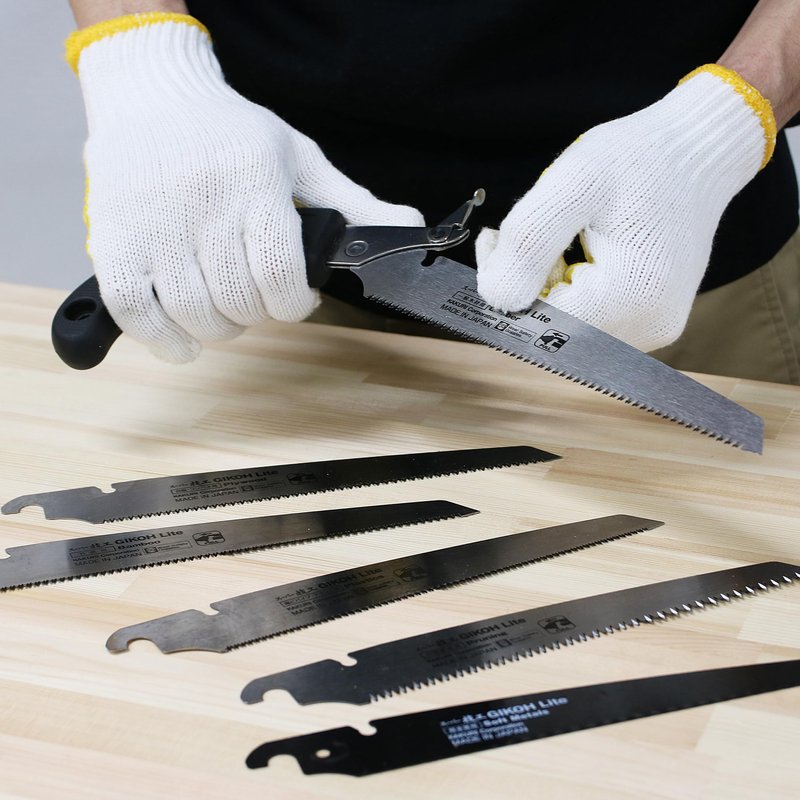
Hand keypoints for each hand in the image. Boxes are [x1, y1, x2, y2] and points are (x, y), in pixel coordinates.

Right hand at [72, 15, 421, 361]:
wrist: (152, 96)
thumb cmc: (232, 134)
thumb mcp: (301, 159)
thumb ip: (353, 204)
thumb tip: (409, 228)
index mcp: (255, 185)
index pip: (281, 274)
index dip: (295, 303)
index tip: (296, 298)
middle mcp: (202, 206)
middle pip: (240, 301)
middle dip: (260, 313)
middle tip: (258, 295)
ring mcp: (153, 226)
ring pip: (194, 313)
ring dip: (219, 328)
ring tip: (224, 308)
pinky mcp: (114, 241)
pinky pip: (135, 310)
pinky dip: (162, 338)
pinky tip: (183, 338)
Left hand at [475, 66, 773, 351]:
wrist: (696, 153)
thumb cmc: (638, 159)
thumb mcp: (573, 183)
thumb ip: (527, 241)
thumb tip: (495, 298)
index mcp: (629, 298)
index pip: (535, 320)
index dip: (507, 281)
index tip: (499, 239)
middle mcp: (646, 329)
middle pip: (550, 328)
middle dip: (530, 284)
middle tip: (541, 230)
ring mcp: (652, 331)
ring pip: (566, 327)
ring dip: (550, 288)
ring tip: (570, 239)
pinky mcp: (651, 325)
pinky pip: (590, 321)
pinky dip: (573, 291)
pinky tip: (586, 256)